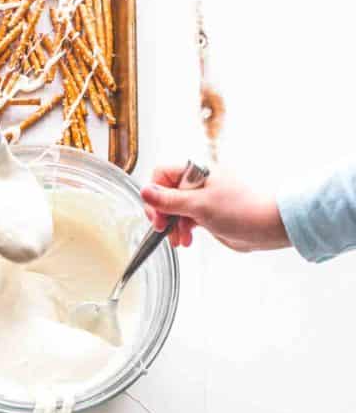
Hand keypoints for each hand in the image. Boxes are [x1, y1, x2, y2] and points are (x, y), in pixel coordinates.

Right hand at [140, 165, 290, 251]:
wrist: (268, 225)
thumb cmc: (241, 209)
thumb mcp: (199, 205)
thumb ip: (169, 200)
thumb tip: (144, 191)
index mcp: (195, 172)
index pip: (161, 174)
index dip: (154, 194)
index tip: (157, 214)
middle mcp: (197, 183)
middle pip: (165, 194)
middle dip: (162, 214)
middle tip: (163, 228)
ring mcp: (202, 199)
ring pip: (174, 210)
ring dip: (172, 226)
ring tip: (179, 240)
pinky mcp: (208, 214)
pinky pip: (186, 220)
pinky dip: (182, 231)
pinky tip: (186, 240)